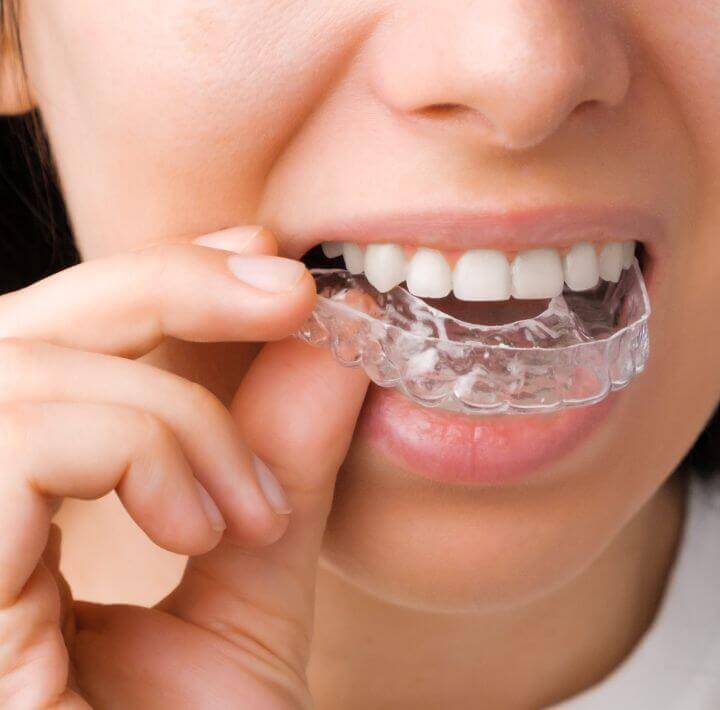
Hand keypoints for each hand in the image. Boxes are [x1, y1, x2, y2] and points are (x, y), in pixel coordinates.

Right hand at [0, 227, 369, 707]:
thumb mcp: (245, 602)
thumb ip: (277, 476)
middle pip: (14, 327)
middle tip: (293, 294)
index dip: (148, 280)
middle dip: (160, 283)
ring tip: (237, 512)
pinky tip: (193, 530)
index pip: (48, 351)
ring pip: (15, 367)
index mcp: (4, 522)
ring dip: (166, 411)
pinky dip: (127, 449)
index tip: (266, 263)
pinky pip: (10, 436)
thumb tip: (331, 347)